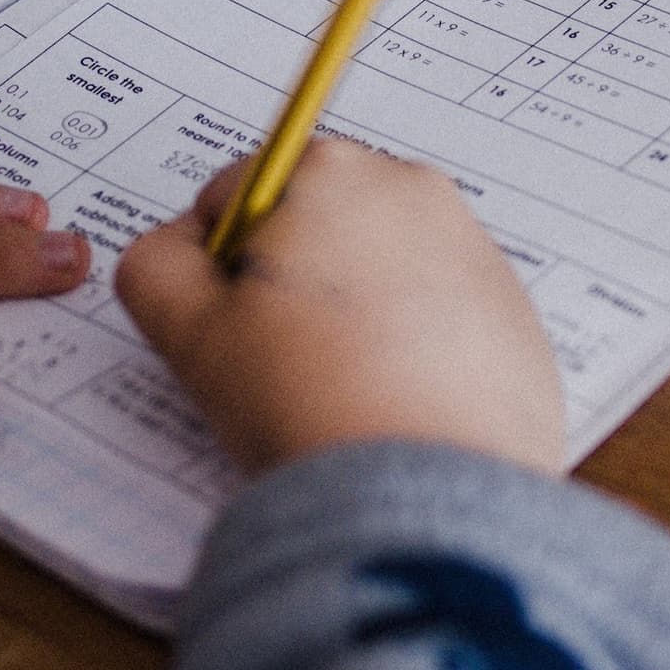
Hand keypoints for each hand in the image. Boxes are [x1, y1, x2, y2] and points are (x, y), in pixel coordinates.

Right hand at [115, 136, 565, 474]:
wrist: (427, 499)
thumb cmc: (301, 400)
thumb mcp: (184, 328)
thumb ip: (153, 261)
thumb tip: (181, 246)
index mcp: (329, 170)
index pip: (231, 199)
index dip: (215, 269)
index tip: (234, 328)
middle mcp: (412, 188)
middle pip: (309, 224)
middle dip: (288, 280)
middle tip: (282, 359)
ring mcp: (475, 250)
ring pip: (371, 268)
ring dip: (346, 311)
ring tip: (340, 387)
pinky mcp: (516, 314)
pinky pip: (434, 312)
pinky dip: (407, 345)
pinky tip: (390, 403)